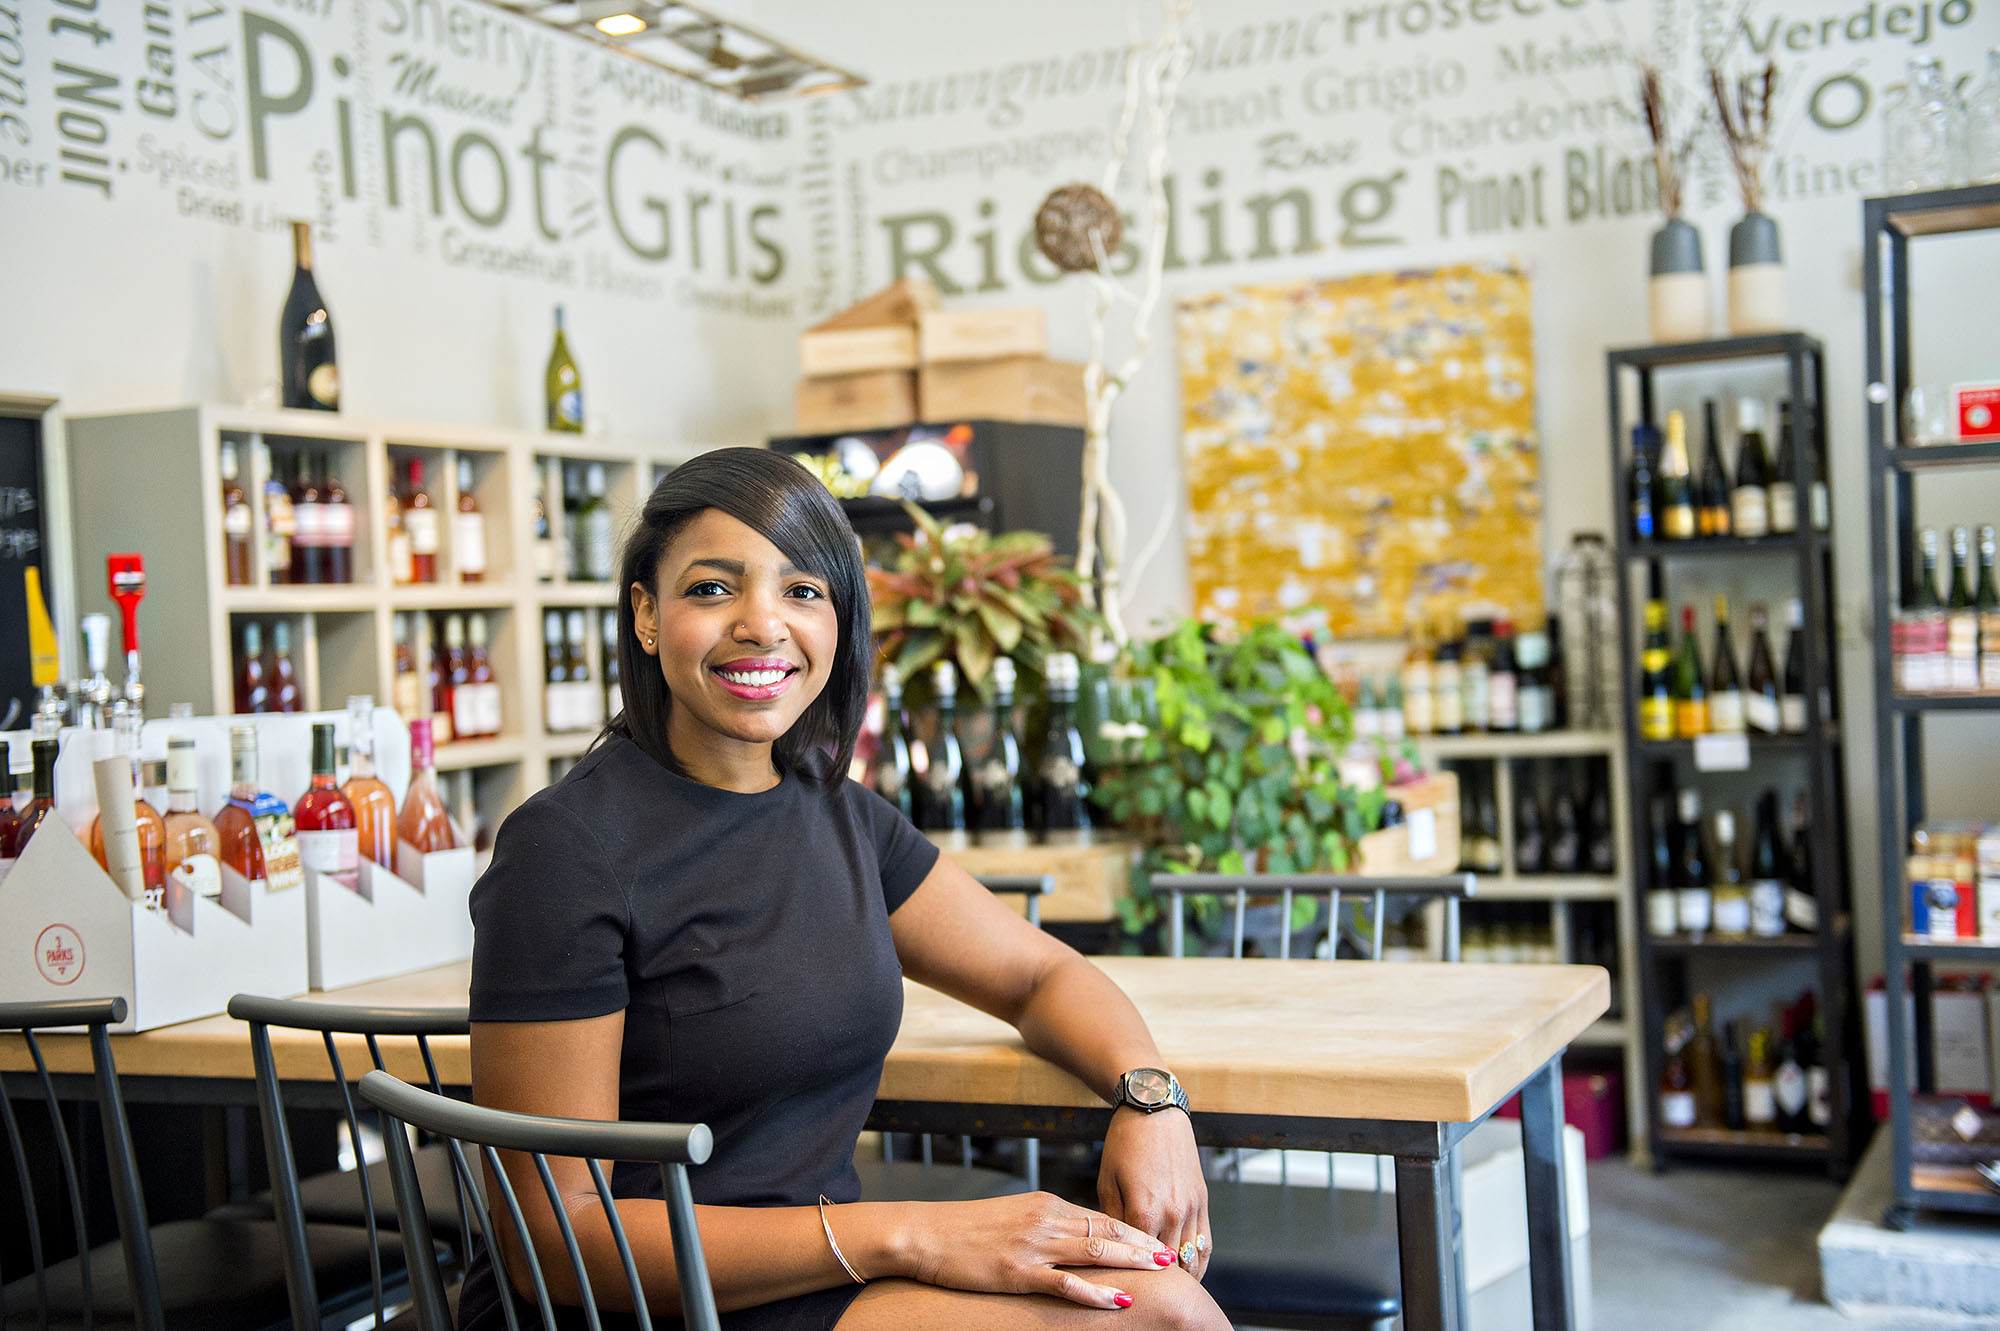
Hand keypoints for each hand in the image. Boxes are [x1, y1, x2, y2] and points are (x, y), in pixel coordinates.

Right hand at [903, 1192, 1178, 1308]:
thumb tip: (1076, 1236)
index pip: (1101, 1215)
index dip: (1133, 1230)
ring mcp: (1033, 1246)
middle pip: (1106, 1230)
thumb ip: (1046, 1224)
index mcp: (1046, 1204)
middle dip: (1143, 1244)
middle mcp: (1045, 1219)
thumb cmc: (965, 1229)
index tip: (1157, 1242)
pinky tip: (1118, 1300)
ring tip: (1160, 1271)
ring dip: (1131, 1262)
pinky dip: (1096, 1292)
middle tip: (1173, 1256)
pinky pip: (1065, 1283)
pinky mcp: (1018, 1271)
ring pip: (1094, 1251)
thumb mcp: (1013, 1216)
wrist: (925, 1233)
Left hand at [1099, 1105, 1209, 1279]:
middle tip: (1145, 1299)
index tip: (1120, 1292)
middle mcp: (1172, 1213)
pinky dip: (1199, 1263)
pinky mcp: (1202, 1200)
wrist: (1155, 1109)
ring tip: (1168, 1295)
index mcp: (1143, 1210)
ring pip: (1190, 1259)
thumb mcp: (1107, 1180)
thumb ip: (1112, 1220)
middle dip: (1156, 1284)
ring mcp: (1191, 1208)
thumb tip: (1114, 1249)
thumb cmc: (1125, 1142)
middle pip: (1167, 1266)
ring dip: (1181, 1280)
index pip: (1137, 1259)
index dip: (1129, 1276)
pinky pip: (1206, 1243)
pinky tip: (1189, 1273)